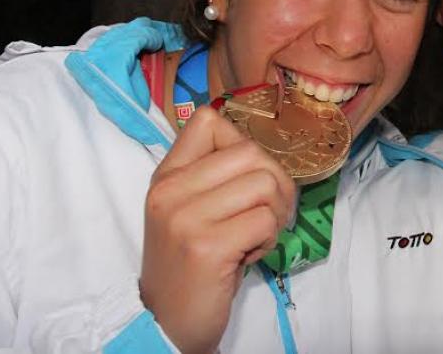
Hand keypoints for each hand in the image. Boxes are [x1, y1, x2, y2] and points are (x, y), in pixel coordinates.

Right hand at [140, 106, 296, 353]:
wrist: (167, 322)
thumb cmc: (189, 262)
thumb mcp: (188, 209)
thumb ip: (214, 175)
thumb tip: (262, 151)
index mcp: (167, 174)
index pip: (208, 120)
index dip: (243, 144)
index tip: (246, 178)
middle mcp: (170, 190)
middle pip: (251, 152)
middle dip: (276, 183)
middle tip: (267, 214)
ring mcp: (186, 218)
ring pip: (265, 184)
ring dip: (274, 214)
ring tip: (255, 235)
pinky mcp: (208, 247)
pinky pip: (266, 221)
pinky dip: (269, 240)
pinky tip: (248, 254)